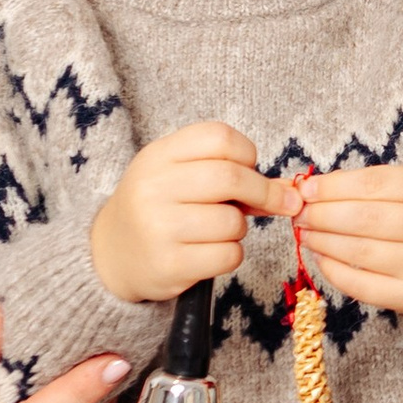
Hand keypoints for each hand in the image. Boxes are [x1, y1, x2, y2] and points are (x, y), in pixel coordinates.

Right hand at [90, 123, 292, 304]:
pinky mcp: (168, 264)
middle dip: (263, 192)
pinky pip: (228, 255)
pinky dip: (231, 255)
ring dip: (240, 229)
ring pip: (232, 222)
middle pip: (231, 177)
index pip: (219, 137)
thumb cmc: (159, 209)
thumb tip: (291, 191)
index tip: (250, 169)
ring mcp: (158, 227)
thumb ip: (231, 174)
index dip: (247, 154)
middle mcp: (153, 187)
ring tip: (218, 231)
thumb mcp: (181, 177)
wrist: (111, 254)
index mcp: (158, 156)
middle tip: (276, 203)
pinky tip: (209, 253)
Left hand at [294, 163, 402, 319]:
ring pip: (360, 251)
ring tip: (305, 232)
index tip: (306, 188)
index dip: (335, 185)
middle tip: (299, 213)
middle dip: (322, 214)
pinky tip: (320, 258)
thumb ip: (372, 187)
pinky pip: (362, 285)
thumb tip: (313, 189)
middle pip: (365, 218)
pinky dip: (333, 270)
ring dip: (323, 240)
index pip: (376, 184)